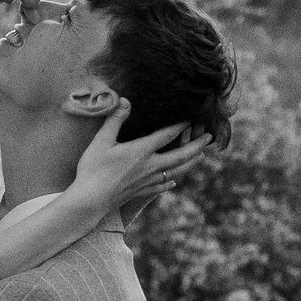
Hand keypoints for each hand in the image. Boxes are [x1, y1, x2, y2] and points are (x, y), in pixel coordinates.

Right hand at [71, 101, 214, 216]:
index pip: (167, 135)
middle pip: (180, 155)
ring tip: (201, 156)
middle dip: (197, 145)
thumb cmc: (92, 169)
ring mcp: (148, 181)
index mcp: (141, 151)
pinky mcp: (142, 192)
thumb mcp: (101, 141)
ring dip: (190, 162)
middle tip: (209, 137)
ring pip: (176, 171)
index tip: (192, 117)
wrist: (90, 200)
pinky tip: (174, 181)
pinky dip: (170, 181)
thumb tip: (125, 100)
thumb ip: (115, 120)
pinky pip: (162, 186)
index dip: (181, 125)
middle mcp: (150, 166)